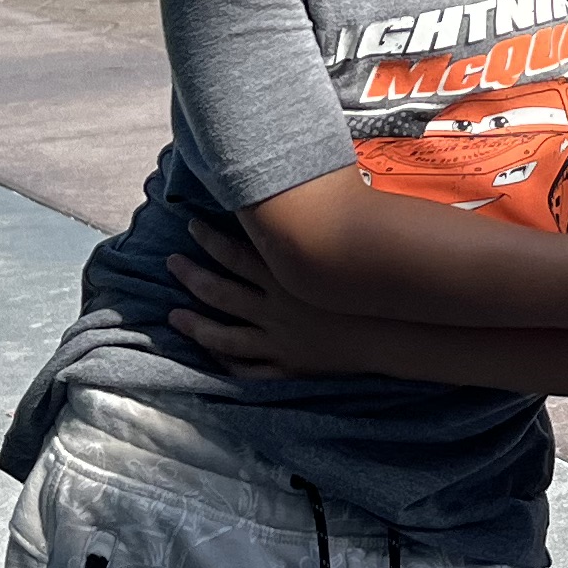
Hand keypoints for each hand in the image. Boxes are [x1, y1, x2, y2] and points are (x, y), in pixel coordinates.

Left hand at [166, 214, 358, 380]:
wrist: (396, 334)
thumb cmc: (373, 287)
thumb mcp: (347, 248)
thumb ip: (319, 228)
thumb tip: (308, 196)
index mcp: (286, 277)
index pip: (236, 253)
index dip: (209, 238)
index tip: (191, 226)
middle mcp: (274, 309)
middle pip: (220, 291)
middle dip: (191, 276)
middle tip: (171, 263)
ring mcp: (278, 342)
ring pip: (224, 337)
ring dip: (196, 325)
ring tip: (174, 316)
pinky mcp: (289, 367)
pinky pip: (250, 371)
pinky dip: (229, 367)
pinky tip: (213, 359)